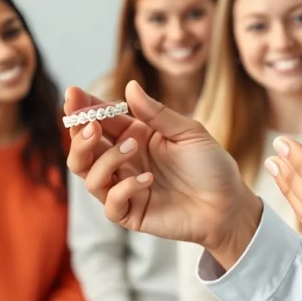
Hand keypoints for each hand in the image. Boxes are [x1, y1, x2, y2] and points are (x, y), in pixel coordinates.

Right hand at [65, 81, 261, 266]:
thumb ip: (157, 113)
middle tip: (91, 124)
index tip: (72, 93)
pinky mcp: (132, 213)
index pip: (99, 120)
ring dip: (106, 159)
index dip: (83, 107)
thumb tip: (130, 86)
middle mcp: (124, 162)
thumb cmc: (211, 166)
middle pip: (83, 150)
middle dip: (80, 135)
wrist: (229, 204)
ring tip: (132, 147)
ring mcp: (125, 188)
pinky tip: (147, 179)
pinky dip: (124, 188)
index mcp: (134, 136)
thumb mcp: (188, 132)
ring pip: (89, 175)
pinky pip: (111, 203)